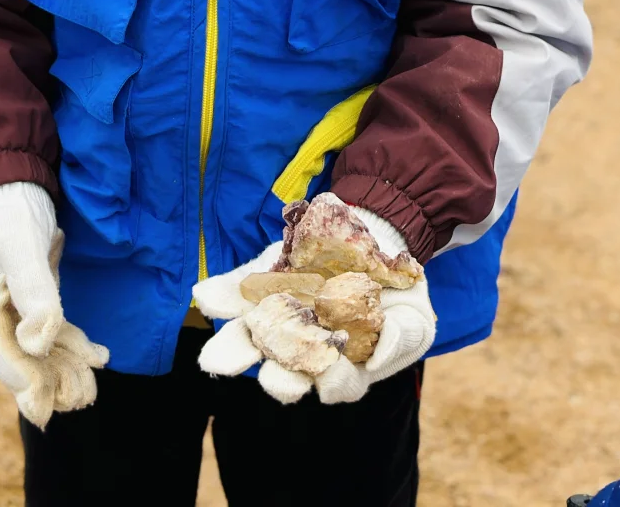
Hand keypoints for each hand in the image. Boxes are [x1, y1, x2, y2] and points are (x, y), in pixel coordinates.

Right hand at [0, 181, 108, 427]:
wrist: (16, 186)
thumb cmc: (11, 212)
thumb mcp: (21, 245)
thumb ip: (32, 288)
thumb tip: (38, 341)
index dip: (21, 379)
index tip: (43, 409)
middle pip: (20, 357)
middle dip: (49, 381)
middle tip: (80, 399)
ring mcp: (15, 307)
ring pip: (40, 349)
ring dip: (64, 369)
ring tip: (91, 388)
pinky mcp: (36, 298)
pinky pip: (54, 331)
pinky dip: (74, 346)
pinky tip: (99, 356)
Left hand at [191, 204, 434, 405]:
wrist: (377, 236)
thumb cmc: (399, 288)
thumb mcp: (413, 315)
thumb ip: (398, 340)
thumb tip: (373, 361)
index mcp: (343, 365)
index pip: (334, 382)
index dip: (332, 380)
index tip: (328, 374)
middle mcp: (305, 347)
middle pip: (282, 370)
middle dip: (271, 375)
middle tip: (267, 377)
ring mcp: (281, 314)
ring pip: (252, 338)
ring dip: (233, 347)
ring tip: (213, 359)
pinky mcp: (264, 282)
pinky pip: (238, 291)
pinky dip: (221, 295)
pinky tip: (206, 296)